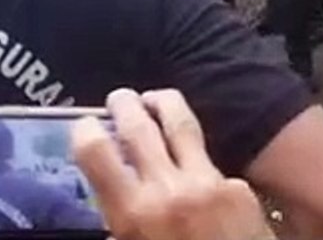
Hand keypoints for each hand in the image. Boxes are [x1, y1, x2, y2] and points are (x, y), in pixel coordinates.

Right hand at [73, 89, 275, 239]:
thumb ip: (123, 224)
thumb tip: (114, 199)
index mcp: (132, 215)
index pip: (97, 154)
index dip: (86, 132)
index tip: (84, 124)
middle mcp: (167, 190)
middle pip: (138, 128)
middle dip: (123, 105)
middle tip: (117, 98)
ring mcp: (207, 183)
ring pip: (181, 125)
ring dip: (162, 103)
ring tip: (152, 96)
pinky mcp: (238, 186)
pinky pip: (210, 159)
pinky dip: (196, 153)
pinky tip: (192, 154)